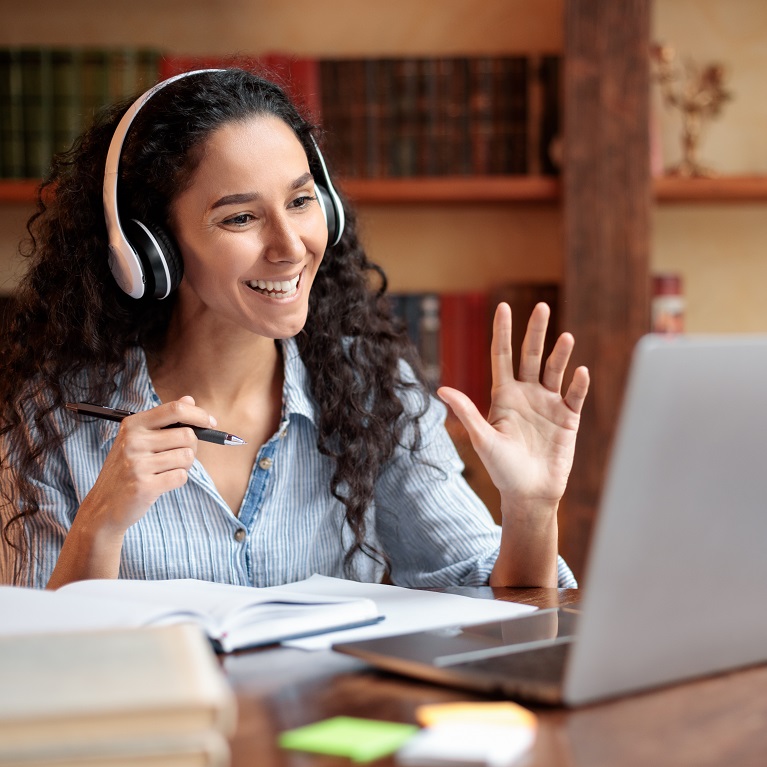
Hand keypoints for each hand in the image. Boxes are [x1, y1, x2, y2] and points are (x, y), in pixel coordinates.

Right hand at [81, 396, 216, 533]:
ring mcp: (137, 464)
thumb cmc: (127, 469)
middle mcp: (133, 441)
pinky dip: (177, 480)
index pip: (175, 409)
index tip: (211, 423)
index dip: (199, 415)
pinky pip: (181, 476)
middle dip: (192, 447)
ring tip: (165, 471)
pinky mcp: (144, 486)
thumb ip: (165, 419)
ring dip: (184, 466)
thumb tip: (189, 399)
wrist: (104, 506)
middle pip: (187, 435)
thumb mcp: (139, 439)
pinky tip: (160, 483)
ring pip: (187, 457)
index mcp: (133, 424)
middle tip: (178, 457)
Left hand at [437, 302, 588, 512]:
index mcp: (503, 395)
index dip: (502, 333)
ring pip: (555, 371)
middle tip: (541, 307)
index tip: (503, 307)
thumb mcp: (483, 439)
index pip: (502, 357)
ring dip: (560, 354)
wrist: (529, 494)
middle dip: (536, 332)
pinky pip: (574, 396)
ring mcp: (548, 404)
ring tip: (565, 337)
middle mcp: (527, 394)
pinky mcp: (568, 418)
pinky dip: (578, 384)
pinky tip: (580, 371)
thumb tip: (442, 389)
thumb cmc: (502, 469)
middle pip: (531, 356)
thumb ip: (467, 412)